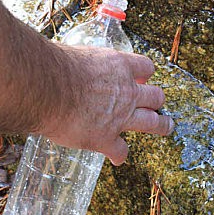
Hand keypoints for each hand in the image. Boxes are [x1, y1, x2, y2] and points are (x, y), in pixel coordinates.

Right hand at [40, 46, 173, 164]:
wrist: (47, 88)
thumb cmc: (56, 67)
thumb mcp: (79, 55)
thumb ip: (87, 65)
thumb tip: (72, 66)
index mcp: (119, 66)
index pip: (145, 67)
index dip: (144, 74)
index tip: (140, 78)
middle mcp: (126, 92)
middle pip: (155, 96)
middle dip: (157, 100)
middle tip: (156, 103)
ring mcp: (120, 117)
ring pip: (153, 122)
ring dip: (161, 125)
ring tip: (166, 126)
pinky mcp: (106, 138)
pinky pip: (121, 151)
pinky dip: (119, 155)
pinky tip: (117, 158)